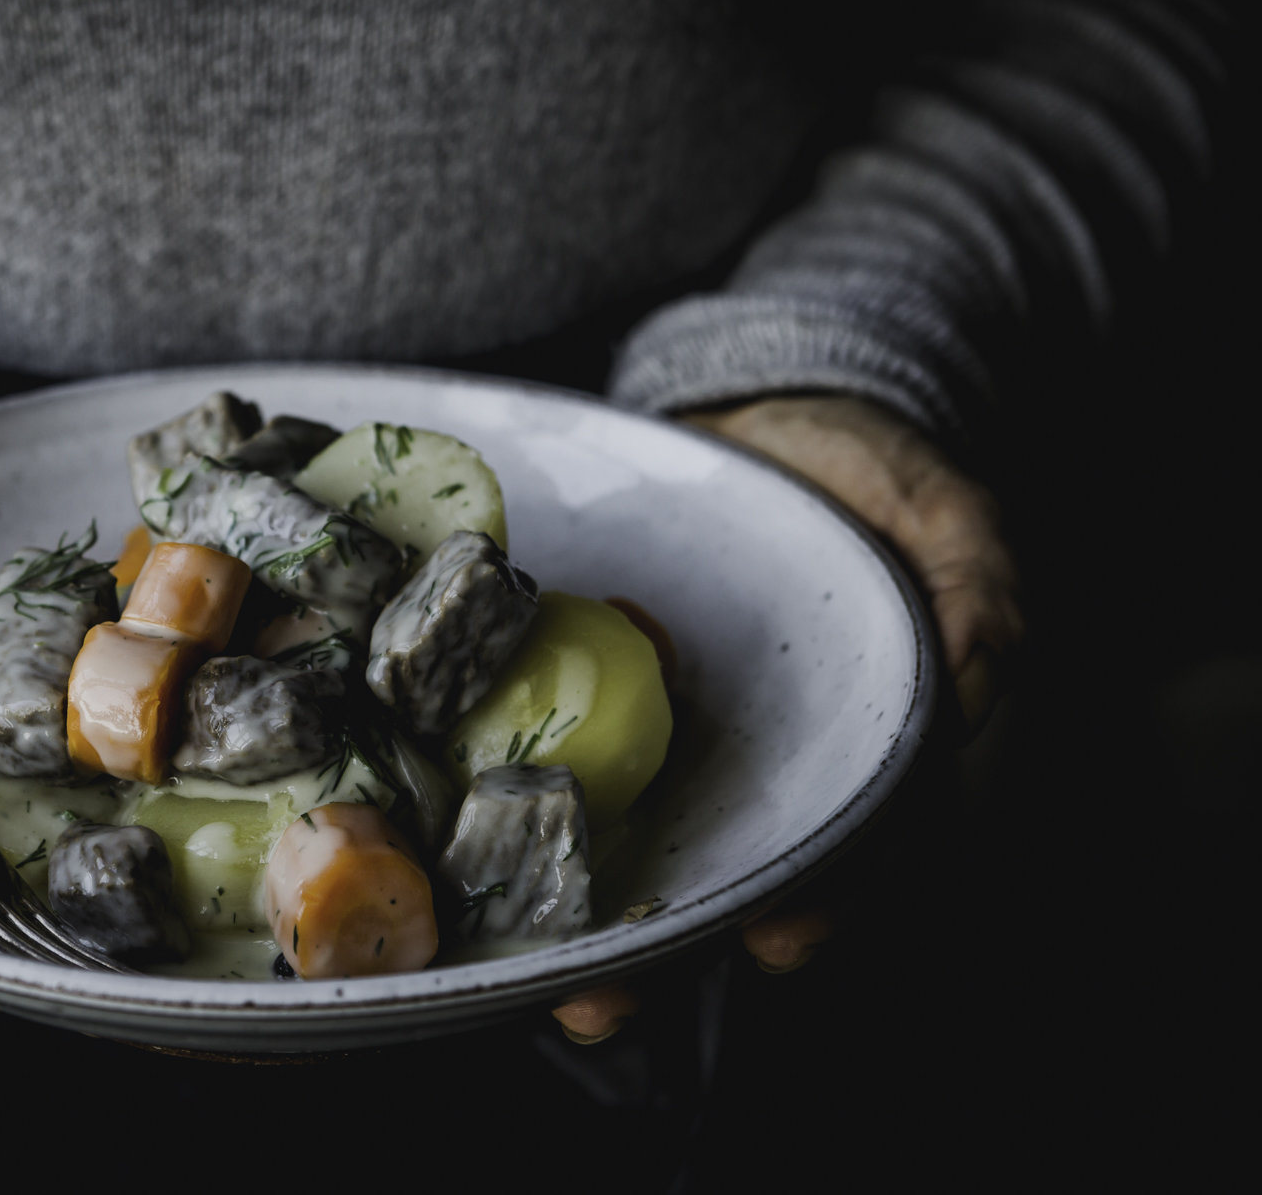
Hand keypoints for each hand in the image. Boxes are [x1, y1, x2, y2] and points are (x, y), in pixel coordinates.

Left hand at [552, 393, 1022, 1041]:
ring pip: (627, 848)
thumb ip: (971, 588)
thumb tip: (972, 684)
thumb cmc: (865, 474)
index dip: (819, 906)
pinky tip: (455, 846)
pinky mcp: (593, 701)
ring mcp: (671, 744)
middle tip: (602, 1005)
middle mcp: (757, 770)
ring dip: (571, 917)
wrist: (754, 421)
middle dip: (662, 953)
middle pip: (718, 881)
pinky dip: (505, 809)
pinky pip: (550, 761)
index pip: (850, 854)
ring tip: (518, 970)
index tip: (777, 942)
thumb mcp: (937, 512)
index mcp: (856, 754)